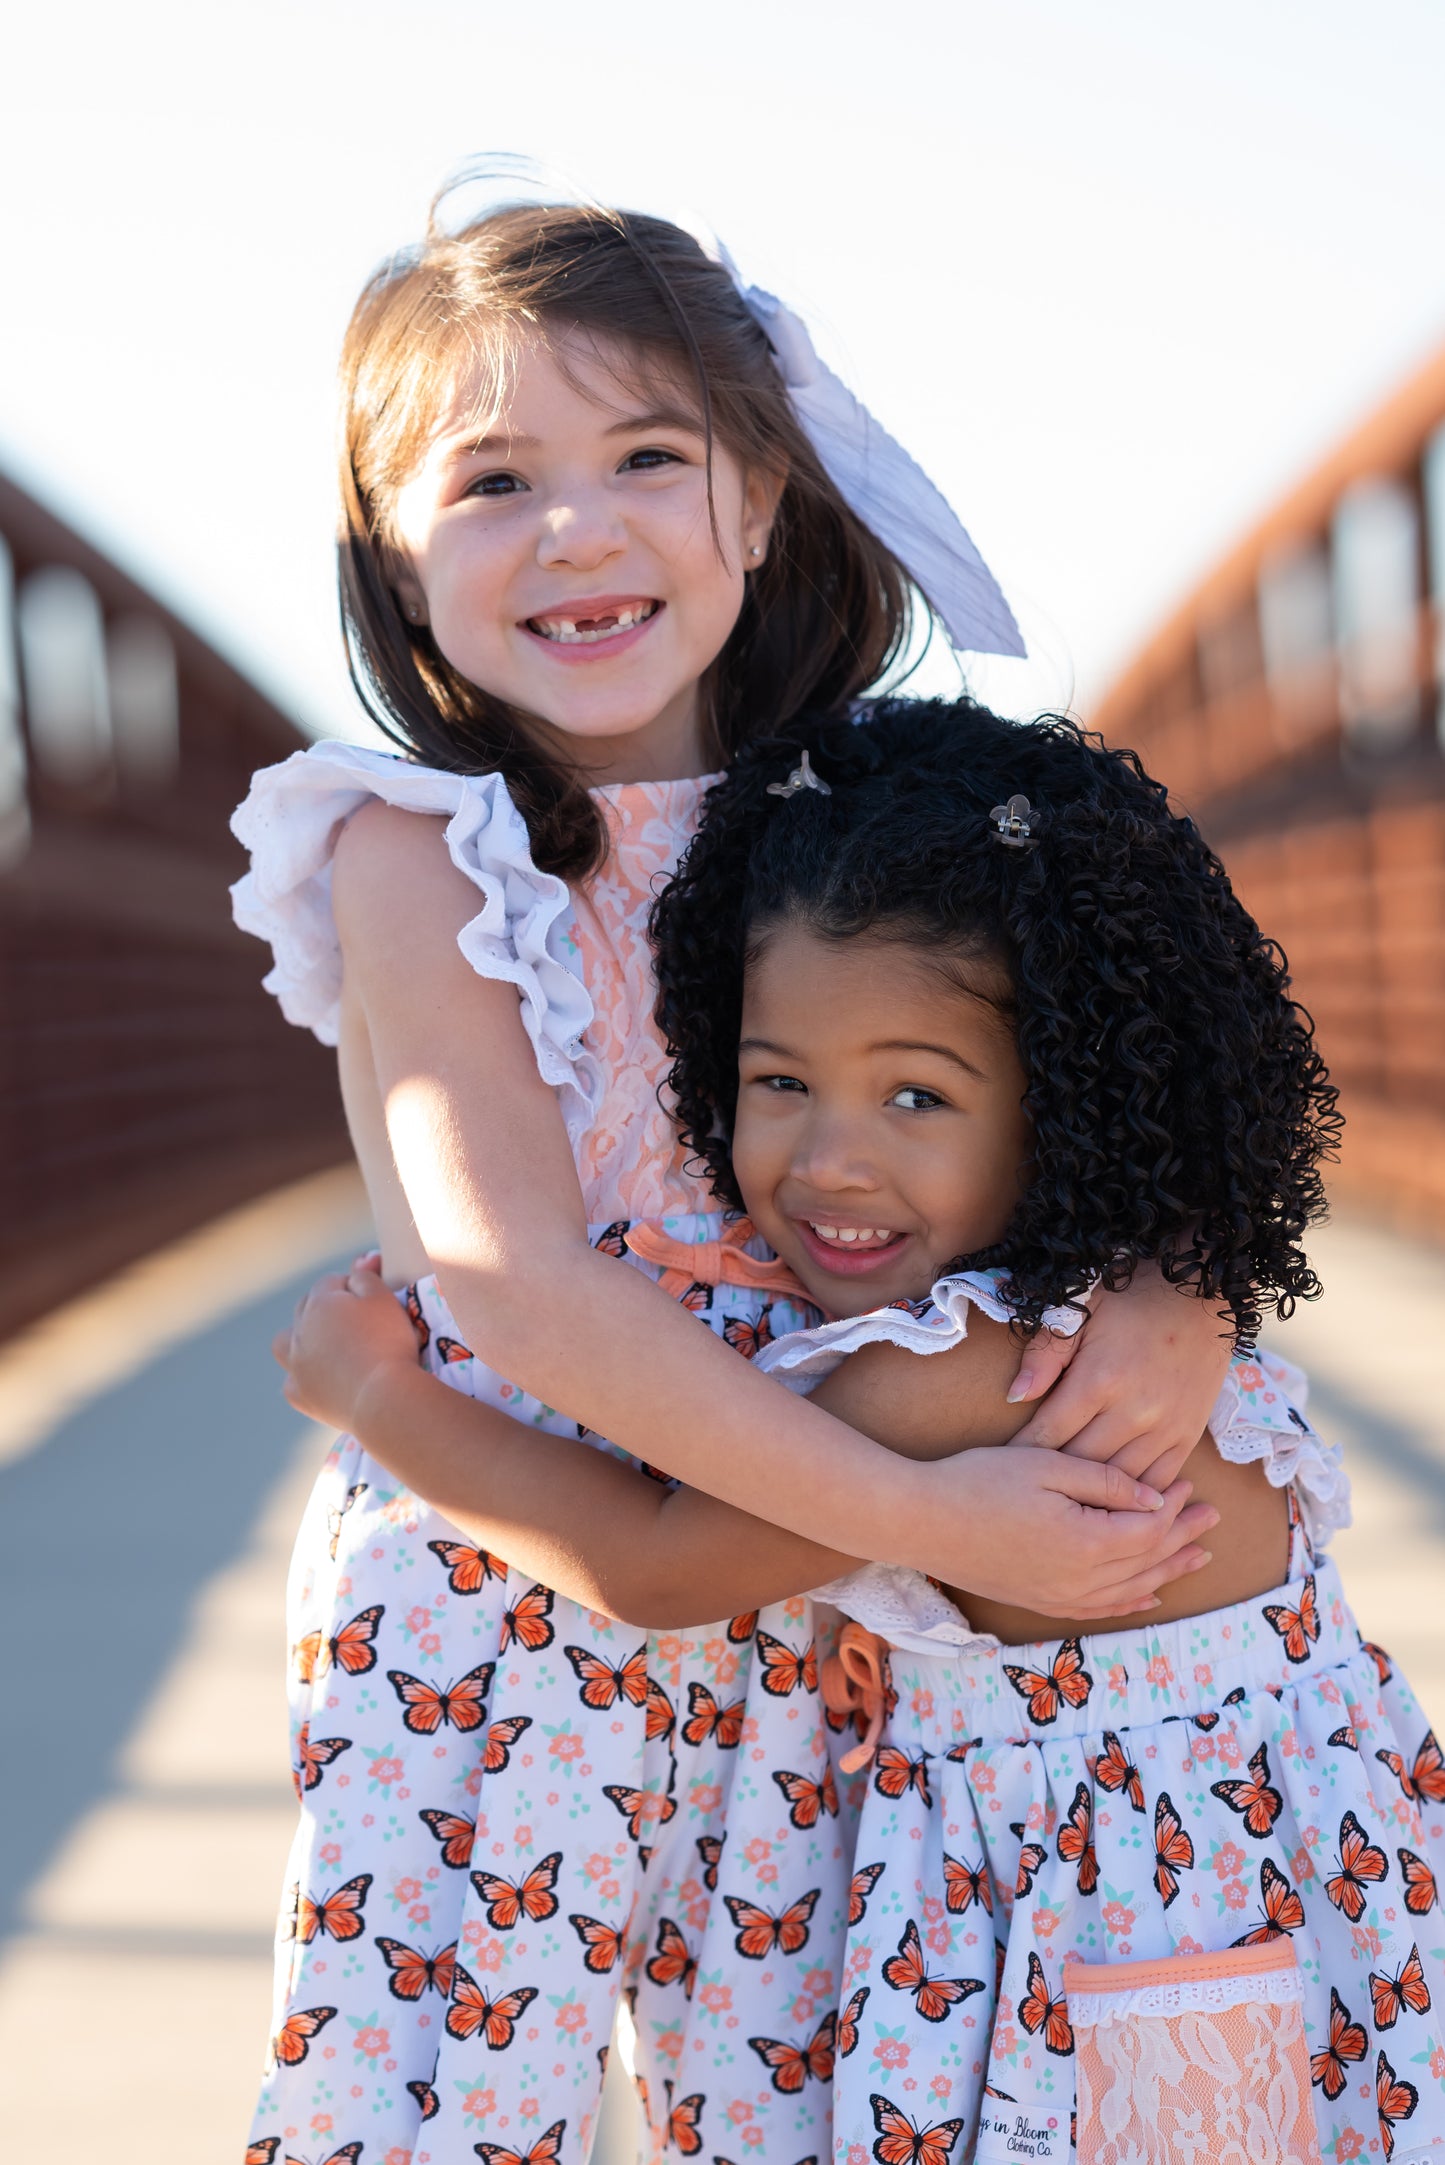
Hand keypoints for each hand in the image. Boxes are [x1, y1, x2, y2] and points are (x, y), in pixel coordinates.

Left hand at [272, 1266, 421, 1432]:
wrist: (383, 1397)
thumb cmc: (389, 1342)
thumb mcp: (385, 1299)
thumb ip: (367, 1276)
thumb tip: (358, 1262)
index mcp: (320, 1303)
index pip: (331, 1283)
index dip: (353, 1288)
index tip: (373, 1300)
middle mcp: (300, 1331)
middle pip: (305, 1309)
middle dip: (325, 1309)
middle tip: (356, 1323)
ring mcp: (295, 1365)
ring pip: (283, 1343)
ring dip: (298, 1339)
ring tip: (322, 1347)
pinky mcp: (300, 1395)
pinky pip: (293, 1381)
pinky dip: (305, 1378)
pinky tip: (323, 1381)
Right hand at [919, 1446, 1218, 1616]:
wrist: (922, 1521)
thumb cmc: (979, 1481)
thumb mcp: (1047, 1466)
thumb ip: (1105, 1483)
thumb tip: (1154, 1500)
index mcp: (1086, 1543)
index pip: (1148, 1529)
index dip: (1174, 1508)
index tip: (1189, 1485)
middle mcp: (1080, 1580)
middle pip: (1147, 1562)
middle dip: (1182, 1539)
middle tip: (1212, 1518)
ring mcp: (1059, 1597)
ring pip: (1130, 1590)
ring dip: (1167, 1572)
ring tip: (1198, 1557)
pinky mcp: (1039, 1601)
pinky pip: (1100, 1609)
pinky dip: (1130, 1602)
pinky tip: (1148, 1596)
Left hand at [1009, 1263, 1233, 1480]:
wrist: (1204, 1295)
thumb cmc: (1133, 1298)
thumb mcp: (1081, 1311)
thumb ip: (1045, 1354)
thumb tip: (1015, 1395)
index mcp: (1099, 1379)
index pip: (1048, 1433)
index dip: (1023, 1453)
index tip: (1006, 1467)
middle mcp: (1133, 1412)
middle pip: (1080, 1464)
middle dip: (1052, 1480)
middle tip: (1029, 1491)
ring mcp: (1164, 1428)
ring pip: (1119, 1481)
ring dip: (1092, 1494)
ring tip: (1066, 1504)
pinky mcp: (1188, 1436)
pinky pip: (1157, 1481)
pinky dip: (1134, 1495)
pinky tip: (1114, 1500)